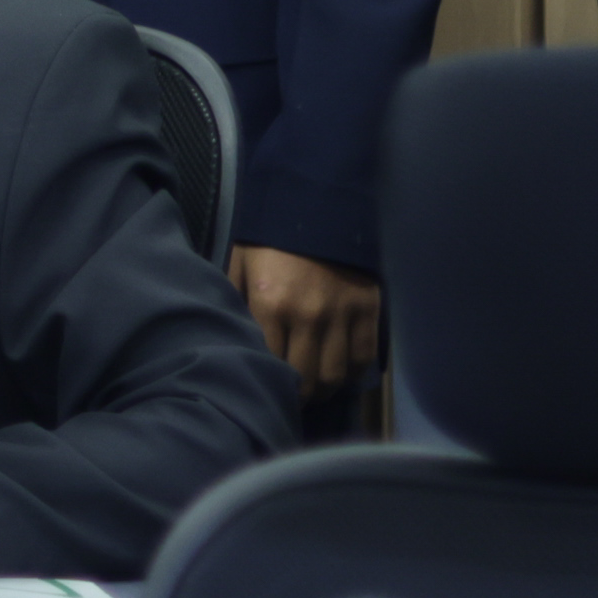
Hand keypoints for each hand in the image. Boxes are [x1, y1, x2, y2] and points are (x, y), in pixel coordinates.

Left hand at [236, 247, 381, 390]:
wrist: (316, 201)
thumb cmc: (269, 236)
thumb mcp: (240, 265)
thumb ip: (235, 304)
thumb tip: (230, 341)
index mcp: (270, 304)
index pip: (270, 365)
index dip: (268, 383)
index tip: (266, 388)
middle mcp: (308, 316)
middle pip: (305, 380)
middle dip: (297, 395)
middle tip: (292, 395)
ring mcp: (342, 314)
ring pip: (335, 376)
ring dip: (323, 389)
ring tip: (315, 387)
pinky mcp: (368, 309)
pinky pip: (363, 358)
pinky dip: (352, 372)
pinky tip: (339, 370)